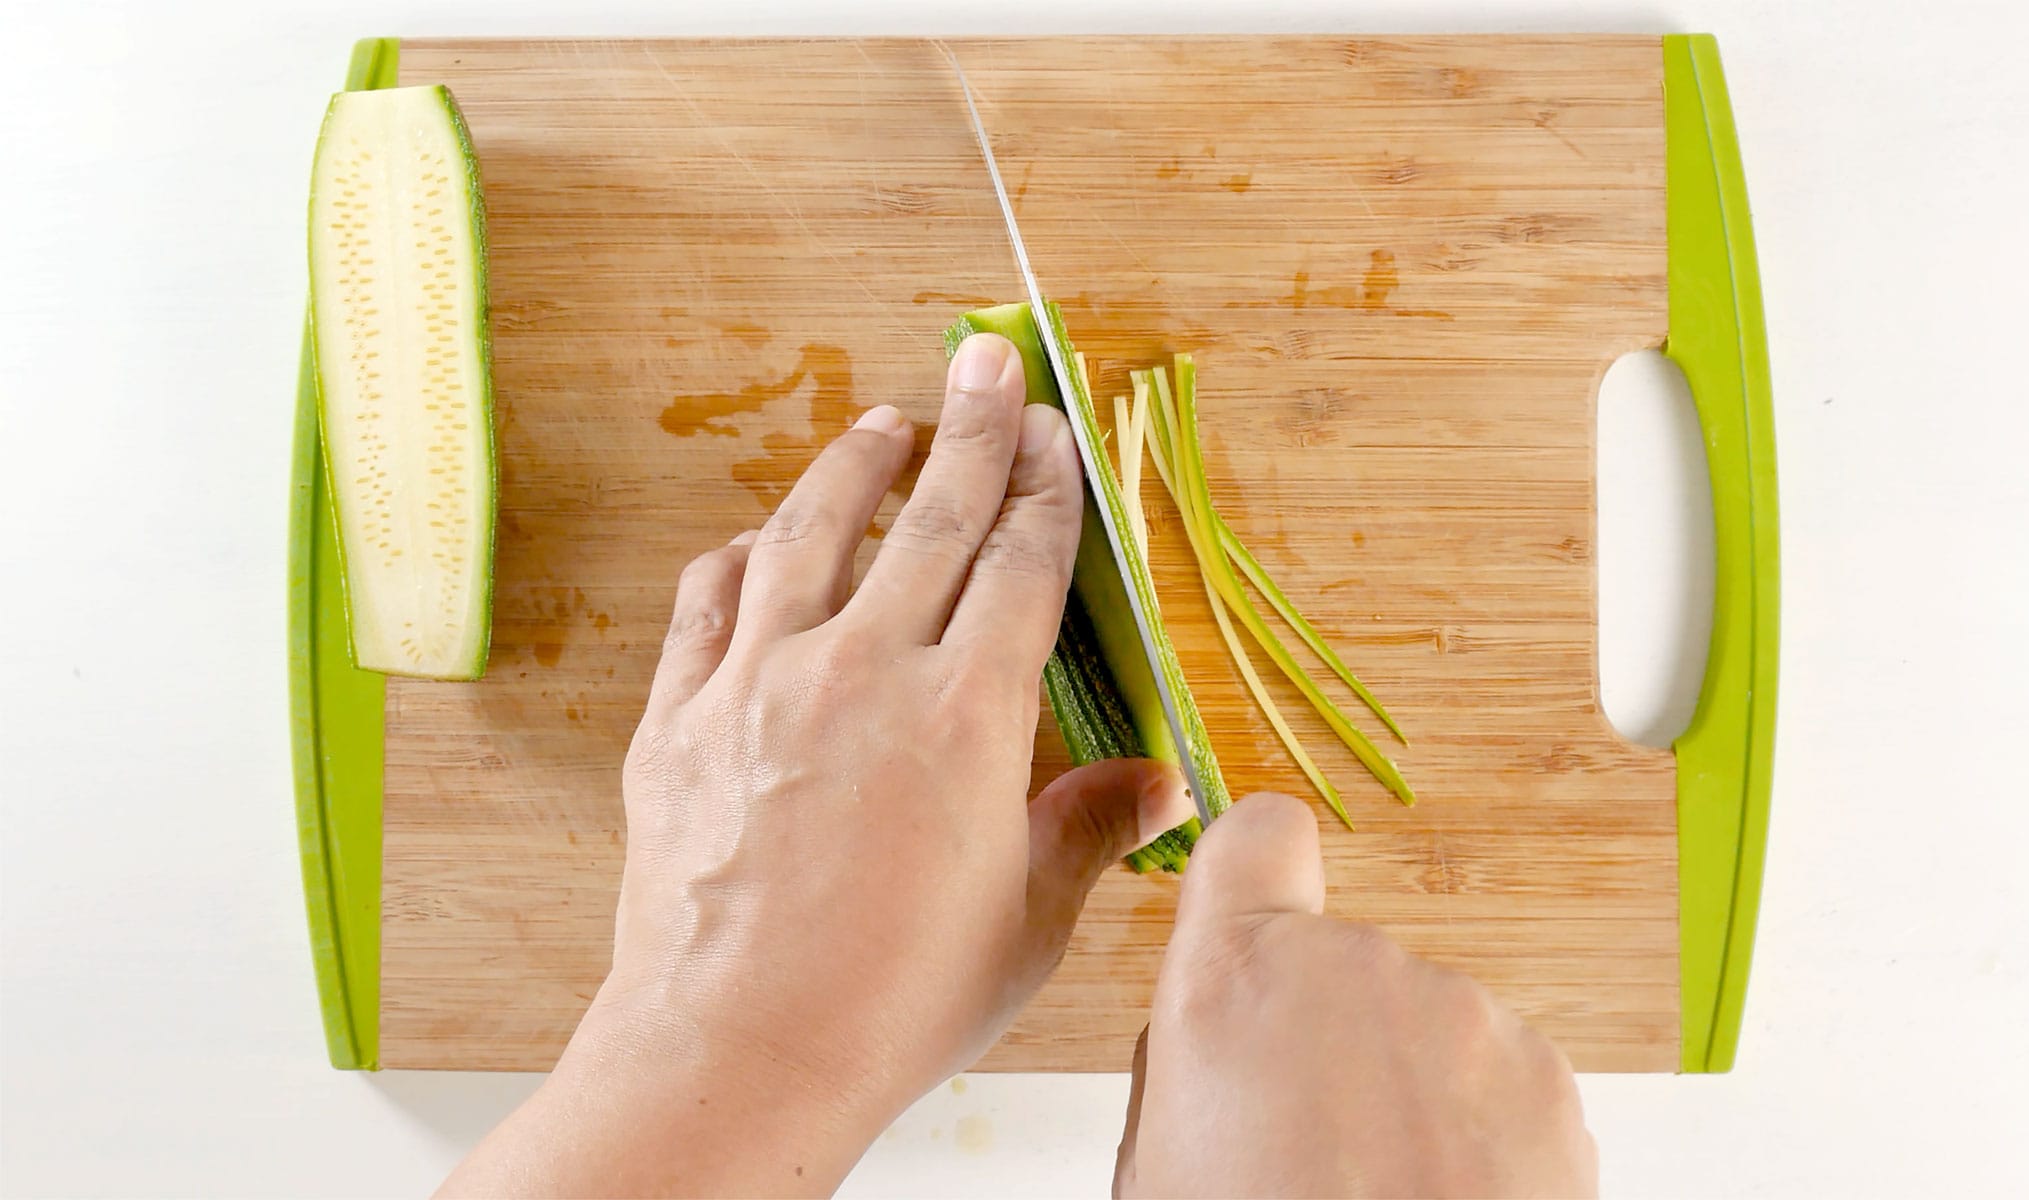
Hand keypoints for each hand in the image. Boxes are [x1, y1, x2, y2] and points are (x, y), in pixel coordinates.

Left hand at [441, 333, 1191, 1197]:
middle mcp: (864, 672)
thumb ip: (1088, 829)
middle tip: (987, 361)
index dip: (1046, 489)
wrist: (735, 1050)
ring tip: (882, 423)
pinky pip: (709, 604)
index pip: (1021, 564)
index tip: (1056, 434)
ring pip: (811, 534)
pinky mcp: (679, 717)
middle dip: (971, 429)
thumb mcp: (1023, 921)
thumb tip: (1159, 782)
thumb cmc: (893, 1002)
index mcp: (966, 716)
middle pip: (932, 520)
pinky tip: (759, 539)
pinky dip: (741, 558)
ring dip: (855, 468)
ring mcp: (760, 684)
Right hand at [1114, 794, 1597, 1199]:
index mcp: (1236, 980)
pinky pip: (1496, 1082)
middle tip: (1309, 1150)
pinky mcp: (1550, 1079)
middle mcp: (1359, 971)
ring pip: (1424, 1029)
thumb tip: (1230, 1039)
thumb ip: (1192, 1064)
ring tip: (1383, 1197)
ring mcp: (1467, 1018)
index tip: (1260, 909)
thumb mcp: (1157, 1167)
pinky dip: (1478, 1136)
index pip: (1255, 838)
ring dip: (1409, 1092)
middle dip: (1328, 1037)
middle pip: (1339, 964)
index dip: (1255, 876)